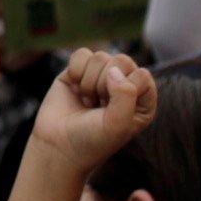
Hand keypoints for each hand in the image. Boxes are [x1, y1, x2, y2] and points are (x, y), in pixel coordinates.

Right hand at [19, 48, 157, 182]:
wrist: (58, 146)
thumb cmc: (92, 140)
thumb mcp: (118, 124)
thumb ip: (125, 95)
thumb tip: (113, 70)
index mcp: (142, 99)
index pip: (141, 75)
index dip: (124, 90)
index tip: (111, 111)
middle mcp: (124, 85)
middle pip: (122, 61)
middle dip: (104, 84)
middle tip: (98, 106)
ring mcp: (101, 76)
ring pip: (100, 57)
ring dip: (89, 83)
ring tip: (87, 102)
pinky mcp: (78, 70)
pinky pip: (81, 54)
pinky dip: (75, 72)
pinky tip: (75, 90)